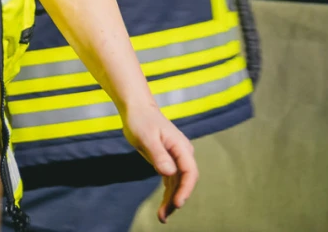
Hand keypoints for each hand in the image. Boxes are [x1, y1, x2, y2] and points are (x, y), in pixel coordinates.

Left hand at [122, 101, 197, 222]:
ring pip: (178, 183)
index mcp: (181, 147)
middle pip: (185, 181)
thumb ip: (158, 154)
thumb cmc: (141, 120)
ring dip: (171, 200)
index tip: (178, 203)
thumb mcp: (146, 136)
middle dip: (177, 199)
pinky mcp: (168, 161)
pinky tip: (163, 207)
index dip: (186, 189)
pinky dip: (168, 194)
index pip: (190, 171)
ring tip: (162, 218)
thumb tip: (169, 172)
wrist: (137, 109)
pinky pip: (171, 181)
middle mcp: (182, 154)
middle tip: (164, 216)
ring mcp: (176, 158)